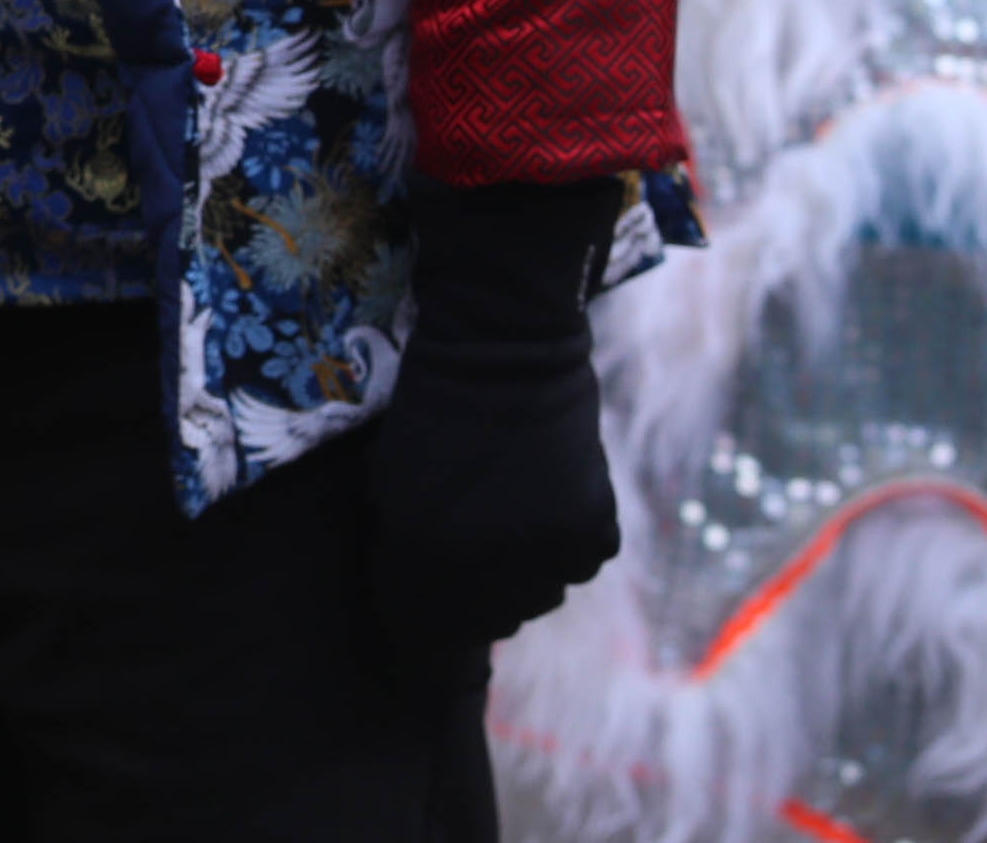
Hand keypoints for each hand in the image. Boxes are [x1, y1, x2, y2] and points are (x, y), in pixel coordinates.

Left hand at [369, 181, 622, 659]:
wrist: (504, 352)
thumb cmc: (432, 409)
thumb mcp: (390, 484)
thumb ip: (407, 551)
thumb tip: (426, 600)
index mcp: (426, 556)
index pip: (425, 634)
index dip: (423, 634)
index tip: (426, 624)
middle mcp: (489, 569)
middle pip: (488, 619)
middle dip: (474, 594)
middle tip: (472, 544)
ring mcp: (547, 554)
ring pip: (538, 595)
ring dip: (522, 569)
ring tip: (509, 508)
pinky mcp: (595, 531)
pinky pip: (579, 564)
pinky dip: (565, 542)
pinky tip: (548, 496)